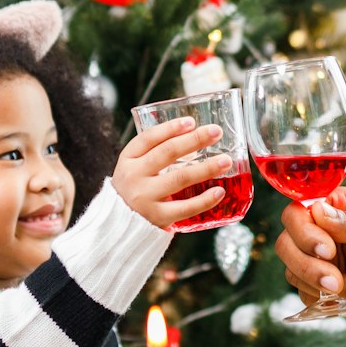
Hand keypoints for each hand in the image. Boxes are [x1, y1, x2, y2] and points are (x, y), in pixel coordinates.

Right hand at [111, 117, 235, 229]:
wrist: (119, 224)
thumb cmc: (135, 188)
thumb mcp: (136, 166)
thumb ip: (157, 152)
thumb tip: (194, 138)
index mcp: (128, 159)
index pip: (149, 138)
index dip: (171, 128)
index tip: (191, 121)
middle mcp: (135, 176)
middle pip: (167, 153)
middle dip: (194, 140)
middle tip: (216, 132)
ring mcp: (146, 198)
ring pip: (180, 178)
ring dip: (206, 168)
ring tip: (226, 161)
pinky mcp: (158, 218)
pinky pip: (185, 207)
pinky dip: (204, 200)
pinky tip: (219, 191)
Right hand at [276, 188, 345, 325]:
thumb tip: (317, 211)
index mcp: (337, 208)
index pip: (300, 208)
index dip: (303, 228)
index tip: (328, 248)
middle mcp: (321, 232)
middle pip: (286, 240)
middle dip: (307, 262)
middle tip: (334, 277)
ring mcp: (318, 261)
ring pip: (291, 268)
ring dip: (318, 283)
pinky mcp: (320, 287)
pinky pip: (303, 292)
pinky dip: (327, 298)